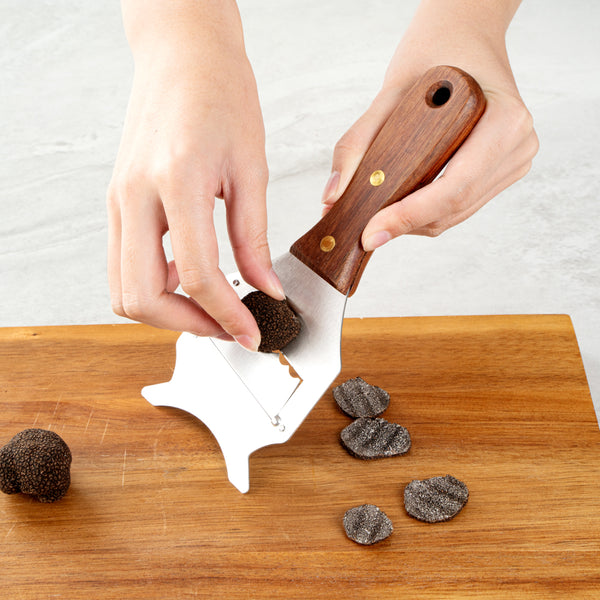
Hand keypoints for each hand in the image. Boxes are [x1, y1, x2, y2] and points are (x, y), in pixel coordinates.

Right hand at [107, 0, 282, 350]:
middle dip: (187, 325)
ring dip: (166, 310)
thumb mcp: (251, 167)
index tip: (250, 332)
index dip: (226, 315)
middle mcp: (134, 196)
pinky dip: (152, 285)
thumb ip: (254, 236)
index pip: (196, 275)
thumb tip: (264, 287)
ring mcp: (118, 200)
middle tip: (227, 326)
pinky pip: (123, 264)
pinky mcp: (116, 201)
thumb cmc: (221, 96)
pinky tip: (187, 279)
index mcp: (176, 182)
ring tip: (210, 307)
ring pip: (123, 288)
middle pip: (141, 297)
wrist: (183, 56)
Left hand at [321, 0, 538, 250]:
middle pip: (452, 210)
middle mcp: (517, 146)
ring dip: (413, 222)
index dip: (409, 216)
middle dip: (404, 224)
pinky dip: (425, 211)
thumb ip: (357, 145)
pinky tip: (402, 203)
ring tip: (379, 215)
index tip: (371, 233)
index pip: (453, 188)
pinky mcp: (502, 173)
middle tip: (363, 229)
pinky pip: (459, 207)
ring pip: (454, 216)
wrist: (464, 38)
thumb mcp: (390, 93)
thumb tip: (334, 197)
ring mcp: (513, 162)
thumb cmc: (435, 54)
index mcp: (504, 122)